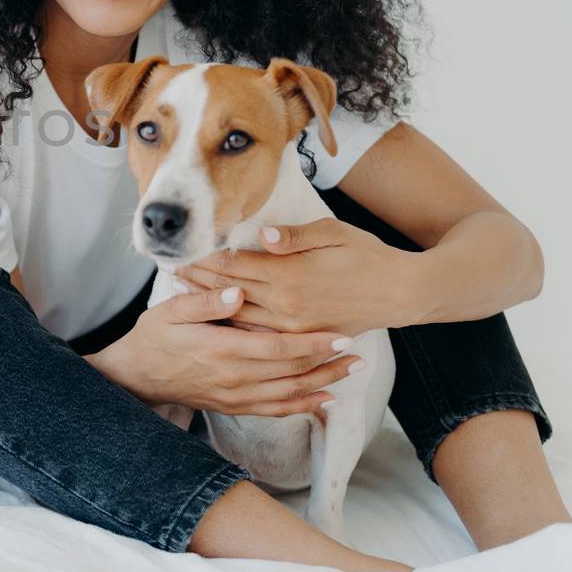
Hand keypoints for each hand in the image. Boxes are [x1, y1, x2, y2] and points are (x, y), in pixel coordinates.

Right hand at [88, 286, 361, 417]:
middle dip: (328, 362)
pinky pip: (275, 410)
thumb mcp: (172, 310)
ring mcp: (235, 397)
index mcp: (222, 349)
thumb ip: (206, 301)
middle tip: (359, 352)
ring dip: (323, 383)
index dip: (313, 344)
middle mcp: (234, 378)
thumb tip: (239, 292)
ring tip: (352, 372)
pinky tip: (325, 400)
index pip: (279, 348)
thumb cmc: (154, 336)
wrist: (136, 376)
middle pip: (292, 372)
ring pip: (290, 393)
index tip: (342, 335)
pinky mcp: (234, 407)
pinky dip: (303, 406)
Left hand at [172, 219, 415, 336]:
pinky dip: (236, 324)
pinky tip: (220, 318)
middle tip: (171, 271)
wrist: (400, 292)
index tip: (181, 253)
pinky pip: (260, 334)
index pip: (234, 268)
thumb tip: (262, 235)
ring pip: (240, 317)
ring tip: (184, 293)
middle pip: (230, 292)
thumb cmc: (367, 255)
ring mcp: (292, 326)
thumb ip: (293, 237)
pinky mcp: (302, 337)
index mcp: (289, 276)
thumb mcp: (332, 234)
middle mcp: (285, 305)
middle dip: (199, 280)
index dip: (205, 260)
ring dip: (211, 304)